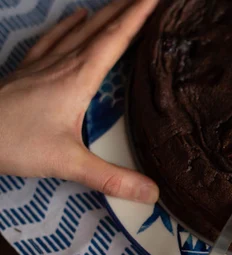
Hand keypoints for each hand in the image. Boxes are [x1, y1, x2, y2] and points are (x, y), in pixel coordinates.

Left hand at [0, 0, 158, 202]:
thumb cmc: (13, 142)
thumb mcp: (67, 164)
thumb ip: (112, 178)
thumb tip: (153, 193)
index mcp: (78, 78)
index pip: (115, 40)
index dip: (137, 17)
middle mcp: (63, 64)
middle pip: (100, 28)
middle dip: (126, 8)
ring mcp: (43, 65)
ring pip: (79, 30)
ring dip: (103, 13)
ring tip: (122, 1)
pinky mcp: (28, 71)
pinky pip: (54, 39)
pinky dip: (70, 25)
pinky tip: (76, 16)